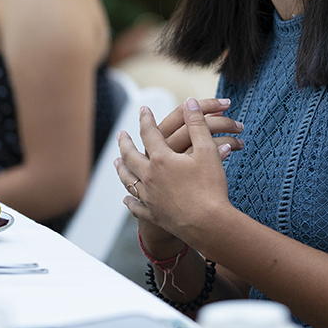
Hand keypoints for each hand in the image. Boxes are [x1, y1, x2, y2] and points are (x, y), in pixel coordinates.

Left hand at [117, 99, 232, 246]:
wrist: (209, 224)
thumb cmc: (211, 187)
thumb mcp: (208, 151)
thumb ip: (198, 125)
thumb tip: (190, 102)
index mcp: (161, 159)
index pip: (149, 133)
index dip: (146, 119)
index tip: (143, 109)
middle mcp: (149, 177)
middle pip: (130, 156)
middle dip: (125, 143)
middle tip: (121, 134)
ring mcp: (149, 198)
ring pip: (128, 180)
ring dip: (121, 169)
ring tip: (116, 162)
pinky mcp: (153, 215)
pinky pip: (136, 207)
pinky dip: (129, 201)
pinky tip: (126, 198)